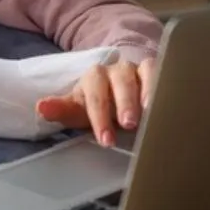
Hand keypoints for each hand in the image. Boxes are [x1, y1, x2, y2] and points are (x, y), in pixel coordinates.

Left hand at [36, 57, 157, 146]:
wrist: (120, 92)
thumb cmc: (100, 107)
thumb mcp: (81, 111)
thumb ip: (62, 110)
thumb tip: (40, 108)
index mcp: (94, 78)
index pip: (95, 95)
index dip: (99, 117)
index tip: (106, 140)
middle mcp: (117, 70)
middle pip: (120, 82)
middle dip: (124, 104)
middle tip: (128, 124)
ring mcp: (139, 69)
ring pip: (144, 74)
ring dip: (148, 93)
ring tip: (150, 113)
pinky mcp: (157, 71)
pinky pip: (162, 72)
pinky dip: (165, 85)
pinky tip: (169, 103)